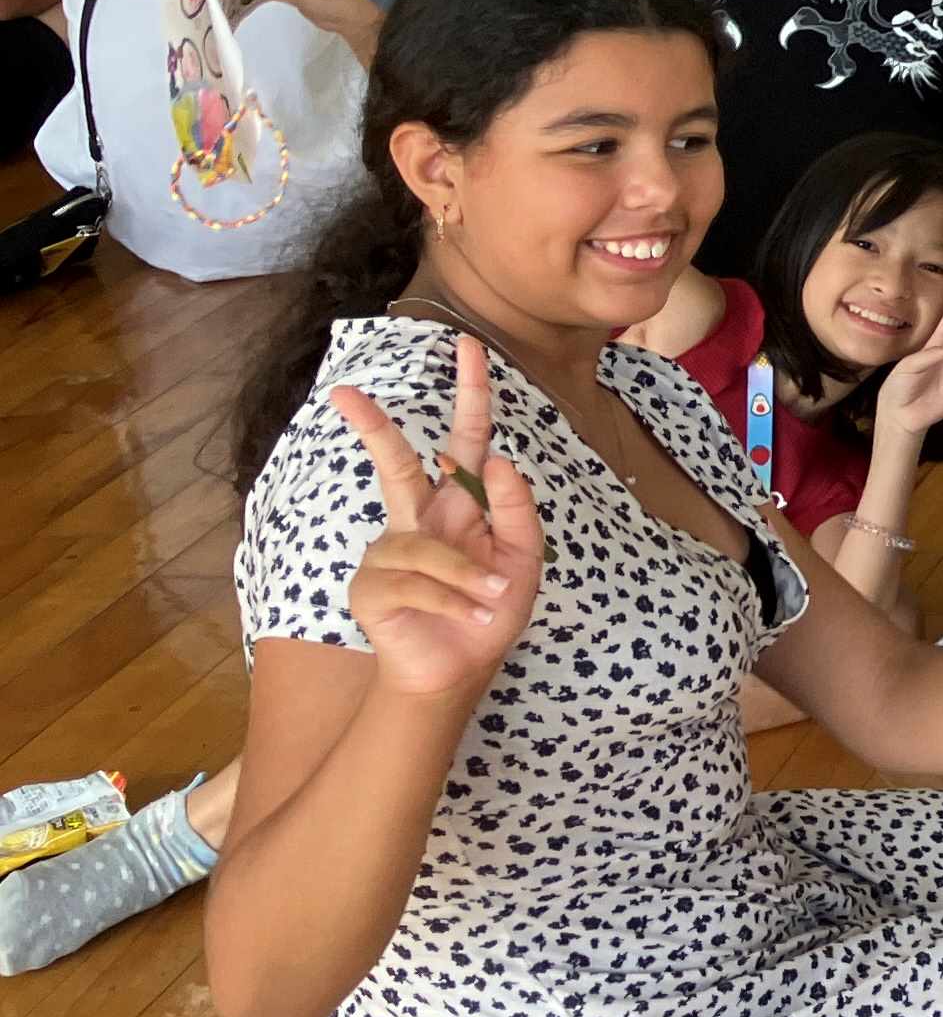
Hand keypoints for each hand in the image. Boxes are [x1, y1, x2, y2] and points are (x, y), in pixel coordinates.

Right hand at [329, 336, 539, 700]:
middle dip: (374, 427)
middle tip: (344, 391)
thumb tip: (500, 460)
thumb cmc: (490, 609)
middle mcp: (419, 521)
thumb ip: (517, 510)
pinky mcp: (370, 587)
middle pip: (396, 464)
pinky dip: (456, 601)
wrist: (462, 669)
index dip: (470, 396)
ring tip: (493, 599)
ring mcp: (388, 552)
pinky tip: (469, 617)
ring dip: (472, 576)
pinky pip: (419, 583)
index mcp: (460, 506)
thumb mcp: (524, 558)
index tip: (468, 347)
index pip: (465, 441)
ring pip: (427, 546)